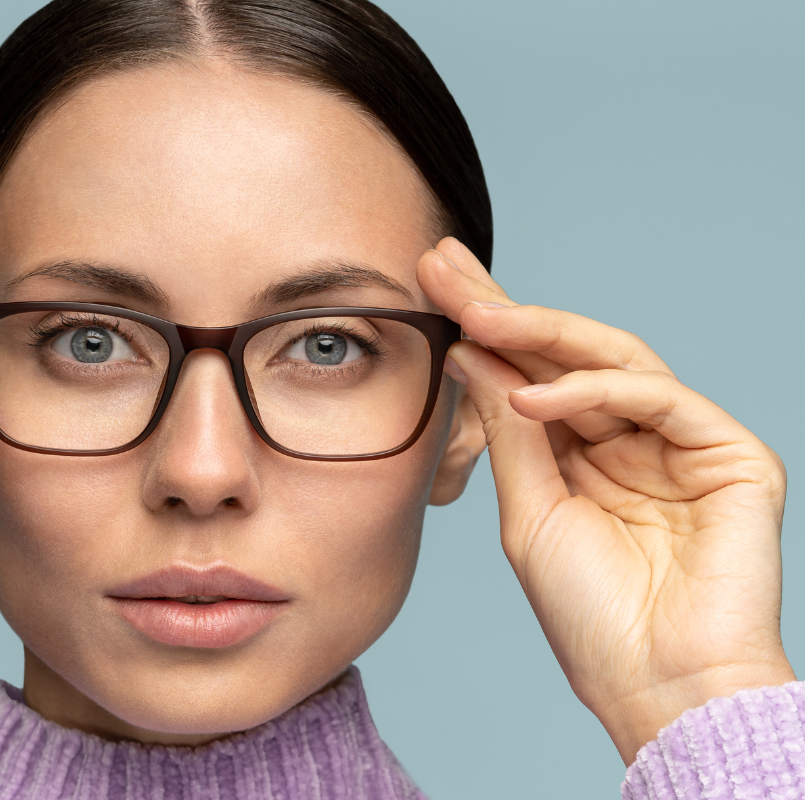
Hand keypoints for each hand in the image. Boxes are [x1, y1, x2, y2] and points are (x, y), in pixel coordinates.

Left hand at [417, 238, 793, 763]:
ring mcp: (681, 442)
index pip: (530, 372)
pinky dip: (595, 391)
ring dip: (541, 333)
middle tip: (443, 265)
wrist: (656, 686)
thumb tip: (469, 352)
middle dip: (501, 306)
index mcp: (582, 454)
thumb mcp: (530, 510)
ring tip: (477, 316)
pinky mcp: (729, 455)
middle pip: (565, 352)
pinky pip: (658, 398)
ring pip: (612, 359)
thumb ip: (507, 430)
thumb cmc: (590, 614)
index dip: (483, 325)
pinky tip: (534, 397)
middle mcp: (630, 438)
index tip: (429, 280)